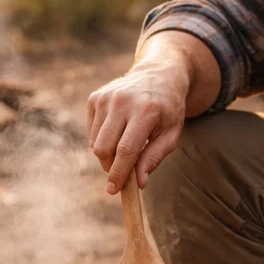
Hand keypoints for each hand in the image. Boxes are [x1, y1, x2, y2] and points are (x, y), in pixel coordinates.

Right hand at [86, 55, 190, 193]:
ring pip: (95, 142)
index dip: (118, 173)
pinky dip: (102, 140)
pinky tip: (118, 131)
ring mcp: (106, 97)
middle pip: (104, 148)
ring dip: (107, 154)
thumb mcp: (171, 133)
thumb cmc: (168, 108)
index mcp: (145, 111)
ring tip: (125, 147)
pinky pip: (92, 131)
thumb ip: (155, 157)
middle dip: (110, 167)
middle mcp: (122, 102)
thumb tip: (139, 183)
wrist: (159, 73)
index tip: (114, 190)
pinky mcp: (95, 97)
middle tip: (121, 173)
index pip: (126, 150)